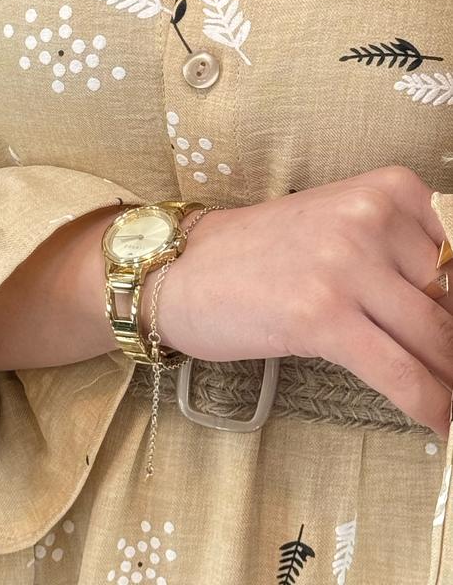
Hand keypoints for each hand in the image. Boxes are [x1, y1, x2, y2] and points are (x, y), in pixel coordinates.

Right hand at [158, 166, 452, 437]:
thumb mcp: (339, 225)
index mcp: (383, 188)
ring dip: (451, 380)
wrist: (184, 271)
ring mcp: (343, 265)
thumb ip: (400, 250)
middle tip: (451, 366)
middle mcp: (367, 216)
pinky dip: (430, 404)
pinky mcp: (321, 316)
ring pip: (435, 339)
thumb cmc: (262, 252)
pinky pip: (401, 373)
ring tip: (452, 400)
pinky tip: (439, 421)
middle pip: (450, 298)